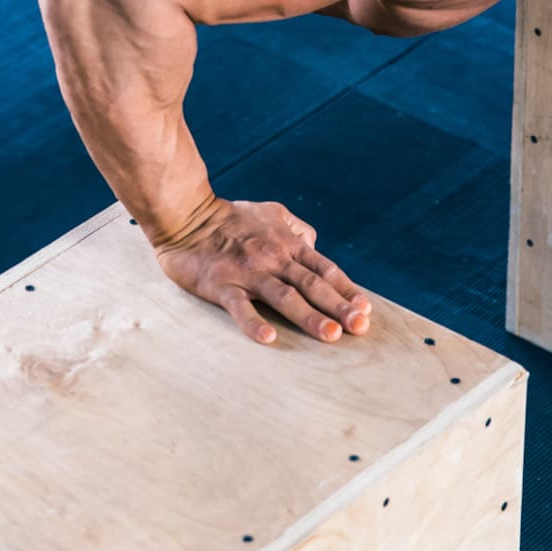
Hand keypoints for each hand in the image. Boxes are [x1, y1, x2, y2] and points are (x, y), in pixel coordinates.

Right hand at [152, 198, 372, 344]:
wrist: (186, 214)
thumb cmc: (230, 215)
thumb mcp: (271, 211)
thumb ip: (295, 227)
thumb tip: (313, 242)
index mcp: (287, 244)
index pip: (324, 269)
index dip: (346, 290)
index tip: (365, 309)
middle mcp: (273, 259)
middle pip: (312, 285)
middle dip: (339, 307)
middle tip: (360, 327)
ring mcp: (248, 273)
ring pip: (285, 297)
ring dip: (310, 316)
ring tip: (331, 335)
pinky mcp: (222, 285)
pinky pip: (240, 307)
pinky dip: (254, 323)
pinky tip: (269, 338)